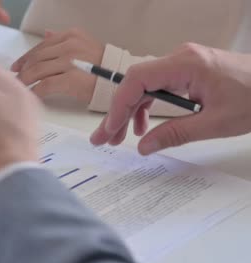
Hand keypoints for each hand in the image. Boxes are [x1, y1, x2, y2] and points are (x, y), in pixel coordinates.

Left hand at [11, 29, 103, 102]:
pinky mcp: (71, 79)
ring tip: (20, 88)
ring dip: (25, 81)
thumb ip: (63, 41)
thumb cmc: (104, 67)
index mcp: (71, 36)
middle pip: (37, 58)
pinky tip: (30, 96)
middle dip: (23, 70)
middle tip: (15, 80)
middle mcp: (69, 46)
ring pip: (37, 70)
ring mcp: (70, 62)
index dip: (26, 57)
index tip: (17, 66)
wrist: (122, 80)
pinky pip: (44, 85)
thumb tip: (46, 34)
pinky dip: (34, 91)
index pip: (41, 46)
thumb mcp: (84, 46)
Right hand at [90, 43, 250, 154]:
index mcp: (186, 65)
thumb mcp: (216, 123)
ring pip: (143, 87)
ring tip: (118, 138)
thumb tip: (144, 146)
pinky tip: (143, 127)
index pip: (137, 80)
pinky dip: (146, 107)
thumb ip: (176, 134)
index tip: (110, 129)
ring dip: (129, 112)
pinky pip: (157, 87)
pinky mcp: (186, 72)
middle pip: (135, 84)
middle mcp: (180, 59)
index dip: (118, 106)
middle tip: (102, 139)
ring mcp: (182, 64)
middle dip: (117, 113)